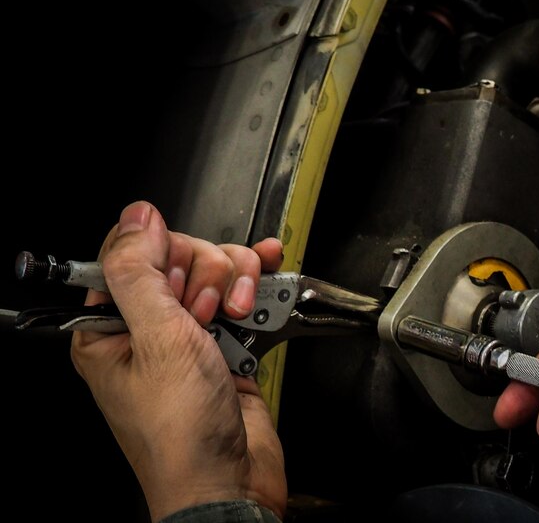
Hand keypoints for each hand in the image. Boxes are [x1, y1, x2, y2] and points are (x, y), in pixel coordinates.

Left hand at [70, 201, 287, 520]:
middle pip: (182, 257)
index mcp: (110, 327)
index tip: (178, 287)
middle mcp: (149, 327)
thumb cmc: (181, 432)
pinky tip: (267, 275)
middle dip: (206, 276)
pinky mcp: (227, 343)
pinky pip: (243, 295)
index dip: (164, 257)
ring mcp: (191, 334)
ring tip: (235, 316)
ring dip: (237, 283)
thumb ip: (140, 273)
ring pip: (217, 272)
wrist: (232, 481)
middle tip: (205, 315)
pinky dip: (258, 284)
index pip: (133, 255)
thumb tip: (137, 218)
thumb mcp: (156, 342)